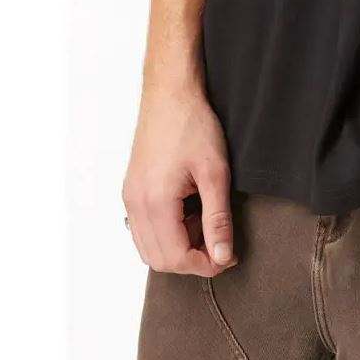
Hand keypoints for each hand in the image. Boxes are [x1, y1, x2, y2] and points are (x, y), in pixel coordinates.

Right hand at [123, 84, 236, 276]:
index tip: (229, 256)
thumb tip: (223, 256)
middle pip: (160, 261)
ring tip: (204, 226)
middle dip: (193, 261)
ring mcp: (129, 199)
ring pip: (150, 250)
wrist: (170, 94)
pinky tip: (188, 217)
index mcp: (154, 202)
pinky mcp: (131, 193)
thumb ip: (218, 220)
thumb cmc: (192, 126)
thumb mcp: (215, 175)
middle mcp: (135, 204)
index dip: (206, 265)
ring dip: (180, 250)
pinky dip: (167, 236)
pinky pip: (144, 232)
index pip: (176, 258)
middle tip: (220, 245)